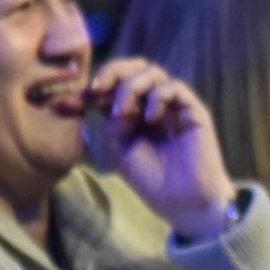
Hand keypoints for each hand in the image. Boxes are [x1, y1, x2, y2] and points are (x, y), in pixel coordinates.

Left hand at [88, 58, 236, 240]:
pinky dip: (158, 96)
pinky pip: (174, 87)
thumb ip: (109, 123)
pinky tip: (150, 118)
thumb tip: (94, 98)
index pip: (116, 83)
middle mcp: (154, 103)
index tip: (75, 100)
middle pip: (135, 68)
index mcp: (135, 111)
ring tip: (122, 112)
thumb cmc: (153, 180)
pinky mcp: (193, 111)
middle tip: (97, 88)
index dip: (96, 85)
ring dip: (132, 86)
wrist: (183, 202)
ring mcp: (175, 105)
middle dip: (113, 72)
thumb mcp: (119, 150)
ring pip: (153, 72)